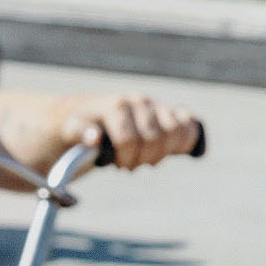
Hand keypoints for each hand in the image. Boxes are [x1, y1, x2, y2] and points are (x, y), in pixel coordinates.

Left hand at [68, 95, 199, 169]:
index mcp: (118, 106)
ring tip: (146, 156)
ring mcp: (158, 105)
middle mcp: (140, 101)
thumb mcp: (74, 129)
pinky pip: (191, 126)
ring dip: (162, 152)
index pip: (131, 140)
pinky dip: (185, 140)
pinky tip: (169, 149)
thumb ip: (82, 133)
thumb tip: (94, 139)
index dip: (126, 159)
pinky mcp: (172, 111)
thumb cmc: (85, 125)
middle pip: (156, 140)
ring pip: (177, 132)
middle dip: (143, 159)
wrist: (94, 112)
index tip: (117, 163)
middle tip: (130, 164)